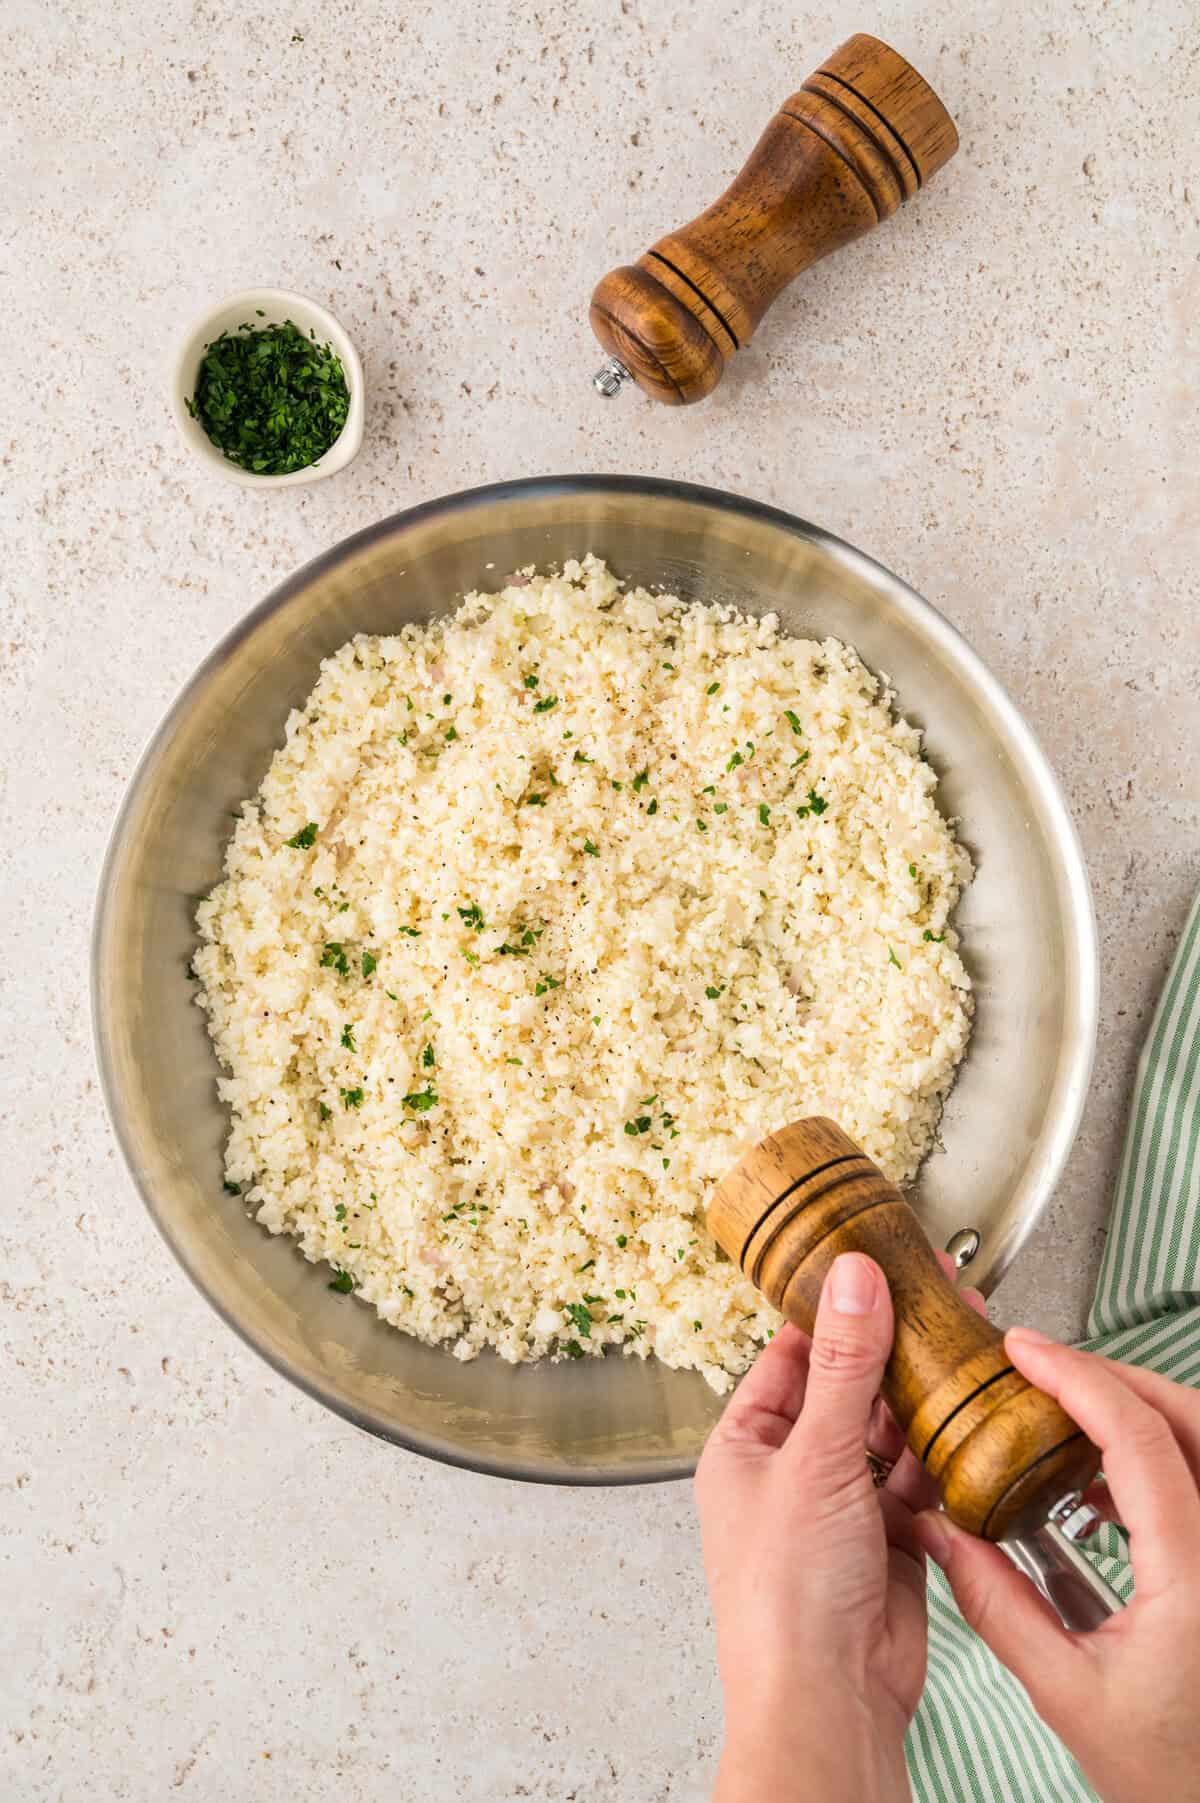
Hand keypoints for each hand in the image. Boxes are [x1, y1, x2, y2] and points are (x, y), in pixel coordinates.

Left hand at [696, 1251, 977, 1802]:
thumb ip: (843, 1364)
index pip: (789, 1354)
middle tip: (940, 1297)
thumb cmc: (786, 1593)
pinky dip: (942, 1452)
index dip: (834, 1310)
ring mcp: (840, 1506)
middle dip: (891, 1348)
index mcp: (744, 1446)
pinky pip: (918, 1478)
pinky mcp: (888, 1539)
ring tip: (966, 1344)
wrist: (828, 1697)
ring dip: (923, 1397)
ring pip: (887, 1432)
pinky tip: (968, 1418)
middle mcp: (790, 1472)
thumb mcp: (816, 1457)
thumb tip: (852, 1280)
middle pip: (846, 1387)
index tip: (876, 1266)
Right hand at [914, 1329, 1199, 1802]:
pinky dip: (1156, 1452)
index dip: (1077, 1378)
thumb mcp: (1070, 1695)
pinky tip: (1103, 1478)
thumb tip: (946, 1536)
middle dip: (1111, 1376)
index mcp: (1194, 1575)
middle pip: (1186, 1416)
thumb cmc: (1176, 1777)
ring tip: (1064, 1412)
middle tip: (1041, 1367)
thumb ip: (1001, 1607)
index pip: (1139, 1439)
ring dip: (1137, 1410)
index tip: (1025, 1350)